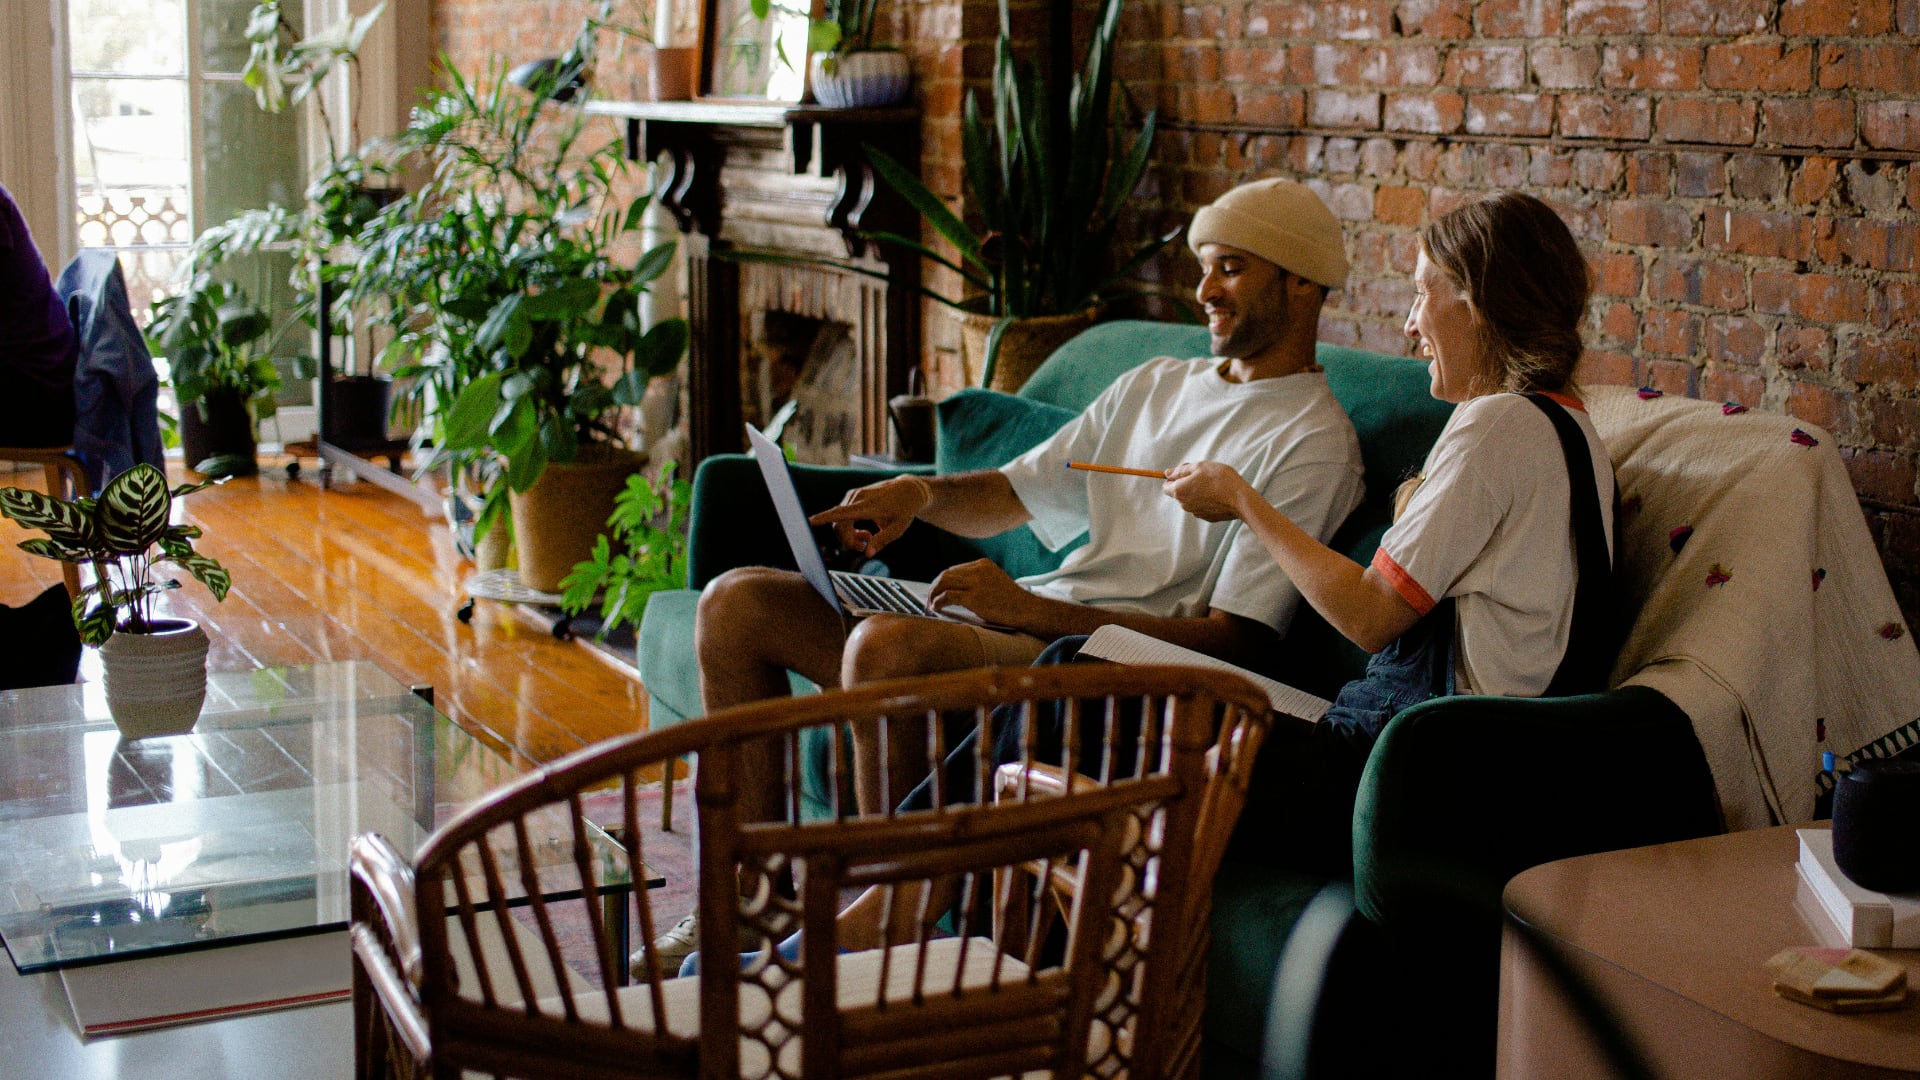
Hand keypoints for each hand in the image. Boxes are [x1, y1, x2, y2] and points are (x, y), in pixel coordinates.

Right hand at [808, 476, 928, 556]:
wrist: (908, 490)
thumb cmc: (904, 510)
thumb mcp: (898, 529)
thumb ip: (882, 541)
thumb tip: (868, 554)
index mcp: (867, 505)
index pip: (842, 512)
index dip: (825, 518)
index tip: (810, 521)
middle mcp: (856, 498)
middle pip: (839, 525)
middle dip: (847, 541)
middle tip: (863, 549)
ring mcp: (853, 496)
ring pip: (839, 522)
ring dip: (850, 536)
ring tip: (867, 539)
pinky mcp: (852, 497)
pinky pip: (842, 516)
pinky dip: (850, 529)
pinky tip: (865, 533)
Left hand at [927, 559, 1034, 627]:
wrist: (1027, 610)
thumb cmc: (1012, 601)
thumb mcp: (995, 581)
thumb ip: (978, 581)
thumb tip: (954, 590)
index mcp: (983, 564)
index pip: (954, 569)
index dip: (942, 581)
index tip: (937, 592)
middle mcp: (978, 570)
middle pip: (946, 574)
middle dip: (934, 587)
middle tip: (929, 600)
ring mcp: (976, 583)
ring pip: (944, 583)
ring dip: (933, 594)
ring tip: (931, 605)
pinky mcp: (975, 597)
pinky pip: (948, 596)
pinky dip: (938, 602)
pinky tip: (936, 608)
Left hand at [1163, 461, 1252, 522]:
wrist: (1240, 499)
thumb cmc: (1220, 479)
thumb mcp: (1199, 467)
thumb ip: (1181, 470)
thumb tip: (1167, 473)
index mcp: (1179, 491)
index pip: (1166, 487)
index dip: (1173, 478)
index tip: (1185, 473)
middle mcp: (1184, 504)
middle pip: (1179, 493)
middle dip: (1187, 484)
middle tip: (1203, 476)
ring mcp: (1196, 512)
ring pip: (1192, 500)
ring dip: (1198, 492)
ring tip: (1213, 484)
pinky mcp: (1207, 517)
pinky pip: (1202, 506)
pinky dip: (1207, 500)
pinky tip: (1218, 495)